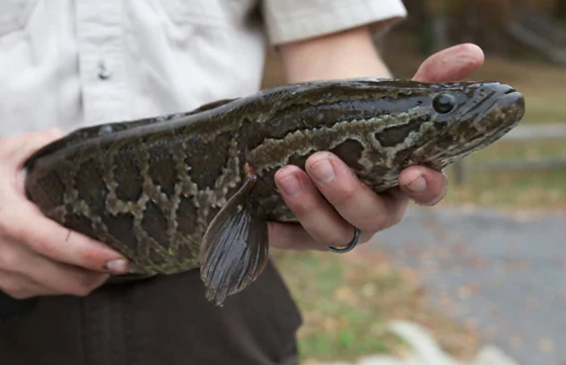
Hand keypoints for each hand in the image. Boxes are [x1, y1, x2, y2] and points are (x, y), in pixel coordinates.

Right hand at [0, 129, 129, 298]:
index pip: (57, 245)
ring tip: (108, 260)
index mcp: (10, 221)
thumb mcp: (4, 153)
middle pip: (70, 279)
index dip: (92, 254)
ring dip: (91, 278)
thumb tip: (75, 141)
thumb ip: (42, 143)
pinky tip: (81, 264)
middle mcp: (10, 255)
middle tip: (126, 256)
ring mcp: (10, 276)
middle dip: (104, 271)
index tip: (120, 254)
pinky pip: (53, 291)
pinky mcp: (11, 287)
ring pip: (65, 290)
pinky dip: (72, 281)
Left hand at [268, 43, 484, 249]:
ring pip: (332, 233)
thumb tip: (472, 53)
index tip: (412, 173)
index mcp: (407, 181)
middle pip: (371, 217)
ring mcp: (343, 225)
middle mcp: (378, 210)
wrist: (326, 133)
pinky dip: (280, 232)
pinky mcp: (308, 233)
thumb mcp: (397, 96)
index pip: (427, 193)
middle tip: (319, 161)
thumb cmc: (367, 121)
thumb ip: (432, 76)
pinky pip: (296, 242)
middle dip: (345, 193)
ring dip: (308, 208)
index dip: (423, 188)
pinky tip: (262, 217)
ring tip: (284, 174)